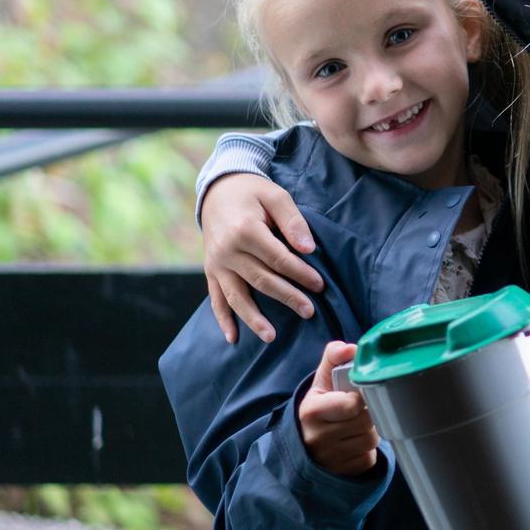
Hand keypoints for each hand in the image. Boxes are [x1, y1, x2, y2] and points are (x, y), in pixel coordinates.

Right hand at [201, 173, 323, 343]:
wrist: (217, 190)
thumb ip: (293, 221)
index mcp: (245, 230)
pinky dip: (223, 319)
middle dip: (287, 297)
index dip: (300, 273)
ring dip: (254, 318)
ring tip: (271, 337)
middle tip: (309, 311)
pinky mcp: (210, 271)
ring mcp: (216, 264)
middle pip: (262, 280)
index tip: (319, 284)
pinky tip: (233, 338)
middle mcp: (227, 251)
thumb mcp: (276, 196)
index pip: (279, 259)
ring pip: (237, 296)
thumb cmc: (253, 193)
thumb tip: (308, 249)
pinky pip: (215, 298)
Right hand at [298, 342, 381, 475]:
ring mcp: (330, 459)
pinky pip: (369, 458)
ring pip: (371, 440)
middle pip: (366, 422)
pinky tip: (356, 443)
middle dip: (368, 413)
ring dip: (370, 430)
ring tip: (358, 425)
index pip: (352, 404)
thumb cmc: (321, 407)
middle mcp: (318, 438)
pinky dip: (367, 450)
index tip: (356, 395)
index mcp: (311, 412)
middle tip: (360, 410)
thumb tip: (351, 348)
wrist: (306, 445)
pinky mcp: (343, 473)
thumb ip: (334, 357)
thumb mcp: (322, 381)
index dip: (360, 397)